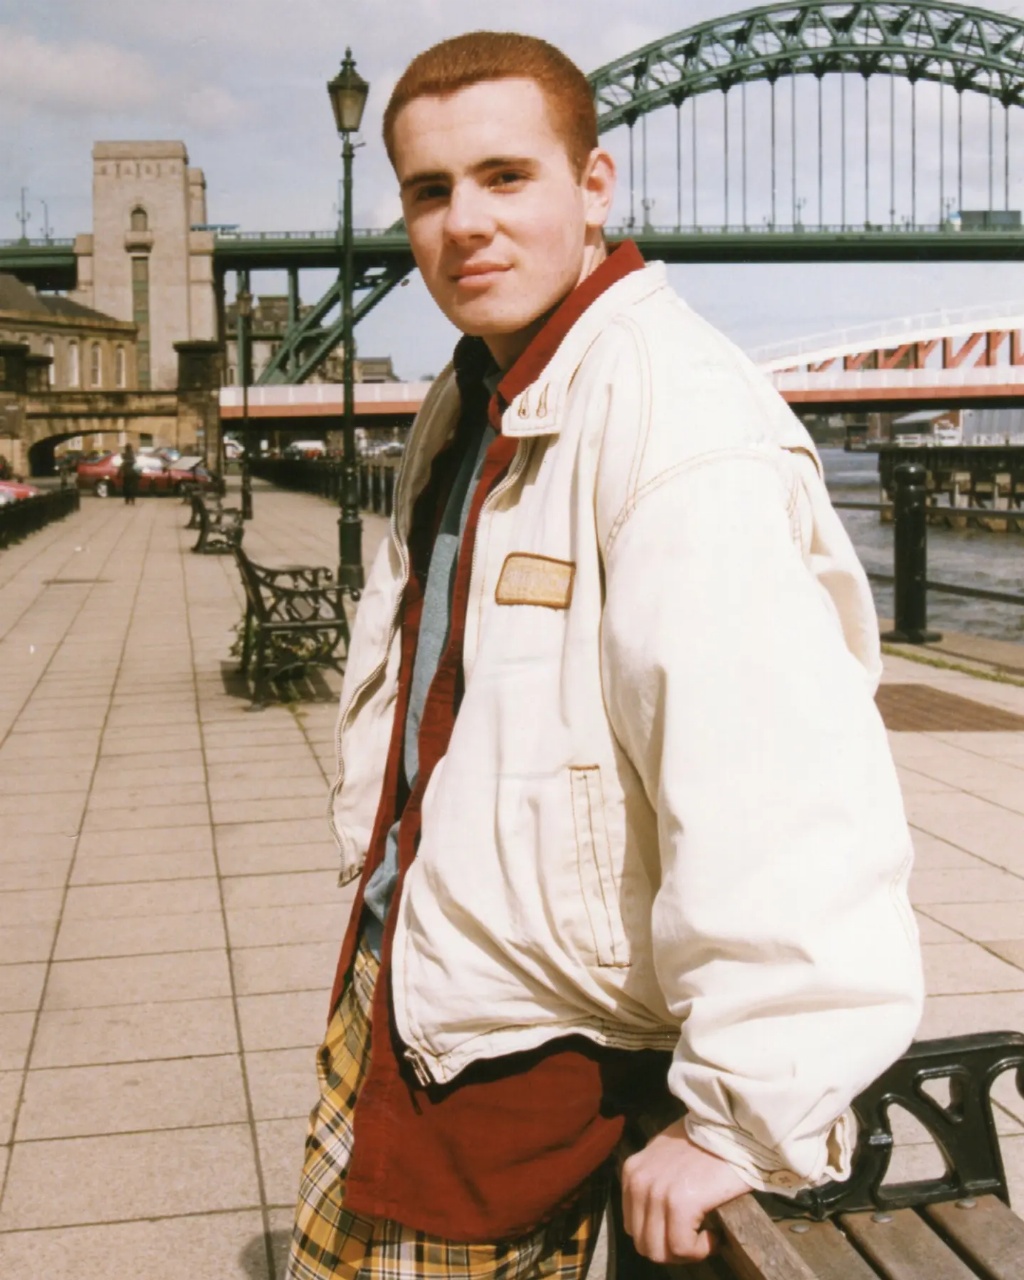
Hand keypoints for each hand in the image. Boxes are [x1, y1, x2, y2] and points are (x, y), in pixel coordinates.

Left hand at [620, 1118, 749, 1263]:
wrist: (732, 1128)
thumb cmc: (706, 1140)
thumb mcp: (665, 1153)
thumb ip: (653, 1178)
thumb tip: (653, 1212)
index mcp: (632, 1172)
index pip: (633, 1227)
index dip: (659, 1236)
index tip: (683, 1230)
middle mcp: (638, 1182)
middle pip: (643, 1243)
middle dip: (670, 1249)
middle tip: (695, 1239)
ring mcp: (657, 1193)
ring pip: (659, 1251)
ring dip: (685, 1252)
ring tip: (705, 1237)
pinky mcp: (680, 1203)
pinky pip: (682, 1247)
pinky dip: (700, 1250)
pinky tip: (714, 1236)